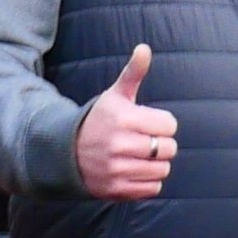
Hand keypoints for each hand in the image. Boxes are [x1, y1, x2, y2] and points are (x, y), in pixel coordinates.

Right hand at [73, 44, 176, 199]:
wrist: (68, 152)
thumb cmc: (101, 120)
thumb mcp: (115, 95)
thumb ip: (133, 72)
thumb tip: (144, 48)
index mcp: (122, 118)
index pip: (169, 125)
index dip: (163, 124)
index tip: (150, 123)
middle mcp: (118, 144)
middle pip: (168, 149)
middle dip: (161, 144)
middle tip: (146, 140)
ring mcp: (116, 169)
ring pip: (163, 170)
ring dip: (157, 164)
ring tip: (141, 156)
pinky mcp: (116, 189)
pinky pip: (153, 188)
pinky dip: (149, 181)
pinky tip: (136, 170)